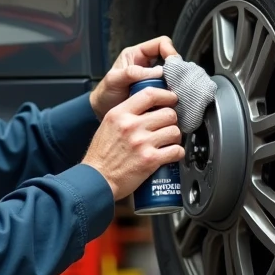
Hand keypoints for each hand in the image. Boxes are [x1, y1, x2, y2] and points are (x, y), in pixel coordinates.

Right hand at [82, 84, 185, 199]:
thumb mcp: (108, 125)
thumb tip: (148, 107)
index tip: (171, 99)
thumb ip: (126, 114)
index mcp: (119, 114)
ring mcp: (142, 143)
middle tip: (167, 126)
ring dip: (175, 137)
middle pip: (168, 113)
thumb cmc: (101, 156)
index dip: (166, 96)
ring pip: (175, 131)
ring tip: (168, 142)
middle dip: (171, 121)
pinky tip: (171, 154)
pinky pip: (176, 150)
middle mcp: (131, 126)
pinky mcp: (150, 160)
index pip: (149, 94)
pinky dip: (177, 153)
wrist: (96, 180)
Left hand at [89, 35, 180, 119]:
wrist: (103, 111)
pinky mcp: (157, 92)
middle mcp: (148, 64)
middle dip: (174, 71)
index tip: (173, 65)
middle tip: (173, 83)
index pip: (161, 43)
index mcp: (137, 54)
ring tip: (169, 95)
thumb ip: (132, 73)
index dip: (170, 51)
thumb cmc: (105, 93)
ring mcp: (154, 79)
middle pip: (171, 60)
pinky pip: (169, 90)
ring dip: (172, 85)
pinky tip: (167, 102)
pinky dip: (170, 95)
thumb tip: (158, 71)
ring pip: (172, 76)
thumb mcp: (114, 80)